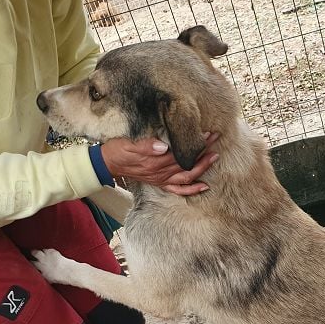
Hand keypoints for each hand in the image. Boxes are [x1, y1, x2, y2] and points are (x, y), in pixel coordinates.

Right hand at [100, 133, 218, 195]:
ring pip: (187, 177)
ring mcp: (161, 179)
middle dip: (203, 152)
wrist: (108, 164)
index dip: (195, 144)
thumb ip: (146, 145)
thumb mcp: (129, 144)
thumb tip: (163, 146)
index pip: (181, 152)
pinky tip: (204, 186)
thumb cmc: (118, 150)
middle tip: (216, 139)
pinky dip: (192, 189)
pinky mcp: (159, 183)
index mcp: (155, 161)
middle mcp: (160, 173)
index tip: (207, 134)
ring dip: (202, 168)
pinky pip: (178, 189)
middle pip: (187, 163)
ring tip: (215, 157)